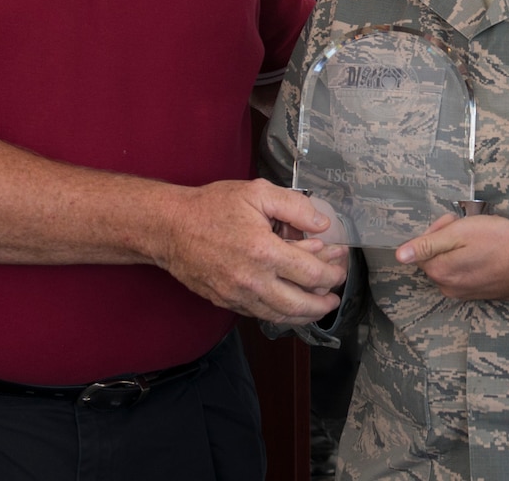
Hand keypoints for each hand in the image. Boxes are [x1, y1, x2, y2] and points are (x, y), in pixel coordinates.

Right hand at [157, 179, 346, 323]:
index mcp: (264, 252)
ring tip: (319, 306)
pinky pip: (260, 315)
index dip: (332, 272)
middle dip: (324, 302)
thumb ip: (295, 206)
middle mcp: (253, 281)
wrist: (169, 228)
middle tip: (335, 295)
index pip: (312, 274)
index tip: (340, 265)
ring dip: (305, 314)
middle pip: (300, 305)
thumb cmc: (212, 207)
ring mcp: (238, 296)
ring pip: (281, 316)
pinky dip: (280, 313)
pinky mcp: (226, 302)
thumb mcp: (257, 193)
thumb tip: (323, 224)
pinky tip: (289, 304)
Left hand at [395, 213, 508, 300]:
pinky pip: (463, 274)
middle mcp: (446, 287)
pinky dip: (470, 262)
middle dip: (447, 241)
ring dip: (459, 251)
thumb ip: (428, 244)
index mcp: (439, 271)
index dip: (436, 231)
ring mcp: (463, 293)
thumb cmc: (498, 241)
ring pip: (449, 265)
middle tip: (469, 229)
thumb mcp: (460, 233)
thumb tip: (399, 255)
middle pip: (435, 257)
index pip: (421, 248)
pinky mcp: (477, 294)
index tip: (454, 223)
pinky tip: (486, 254)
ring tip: (481, 241)